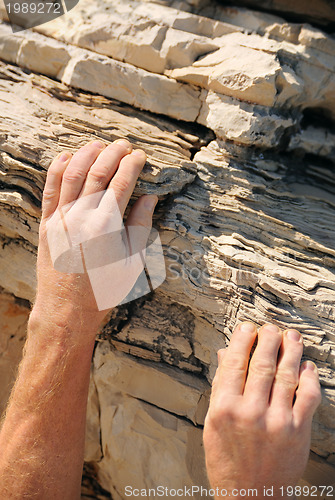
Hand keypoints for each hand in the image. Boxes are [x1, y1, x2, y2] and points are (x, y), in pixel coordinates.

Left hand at [33, 139, 157, 333]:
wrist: (67, 310)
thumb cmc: (104, 290)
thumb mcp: (132, 262)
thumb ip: (140, 226)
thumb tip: (149, 199)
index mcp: (107, 226)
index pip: (122, 182)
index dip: (132, 164)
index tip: (140, 156)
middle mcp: (82, 217)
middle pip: (97, 171)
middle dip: (113, 153)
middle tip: (124, 145)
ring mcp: (61, 218)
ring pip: (72, 173)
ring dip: (86, 153)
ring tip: (99, 144)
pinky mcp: (47, 224)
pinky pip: (50, 188)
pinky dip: (58, 168)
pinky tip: (66, 157)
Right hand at [203, 322, 320, 498]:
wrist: (249, 497)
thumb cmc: (226, 460)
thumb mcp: (213, 422)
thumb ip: (221, 386)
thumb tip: (227, 354)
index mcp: (224, 408)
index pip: (236, 362)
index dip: (244, 339)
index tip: (248, 327)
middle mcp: (250, 412)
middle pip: (263, 364)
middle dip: (269, 340)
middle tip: (271, 328)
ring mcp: (276, 422)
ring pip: (286, 375)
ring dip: (291, 352)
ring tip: (292, 338)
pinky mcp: (297, 433)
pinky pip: (307, 397)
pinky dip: (309, 379)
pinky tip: (307, 367)